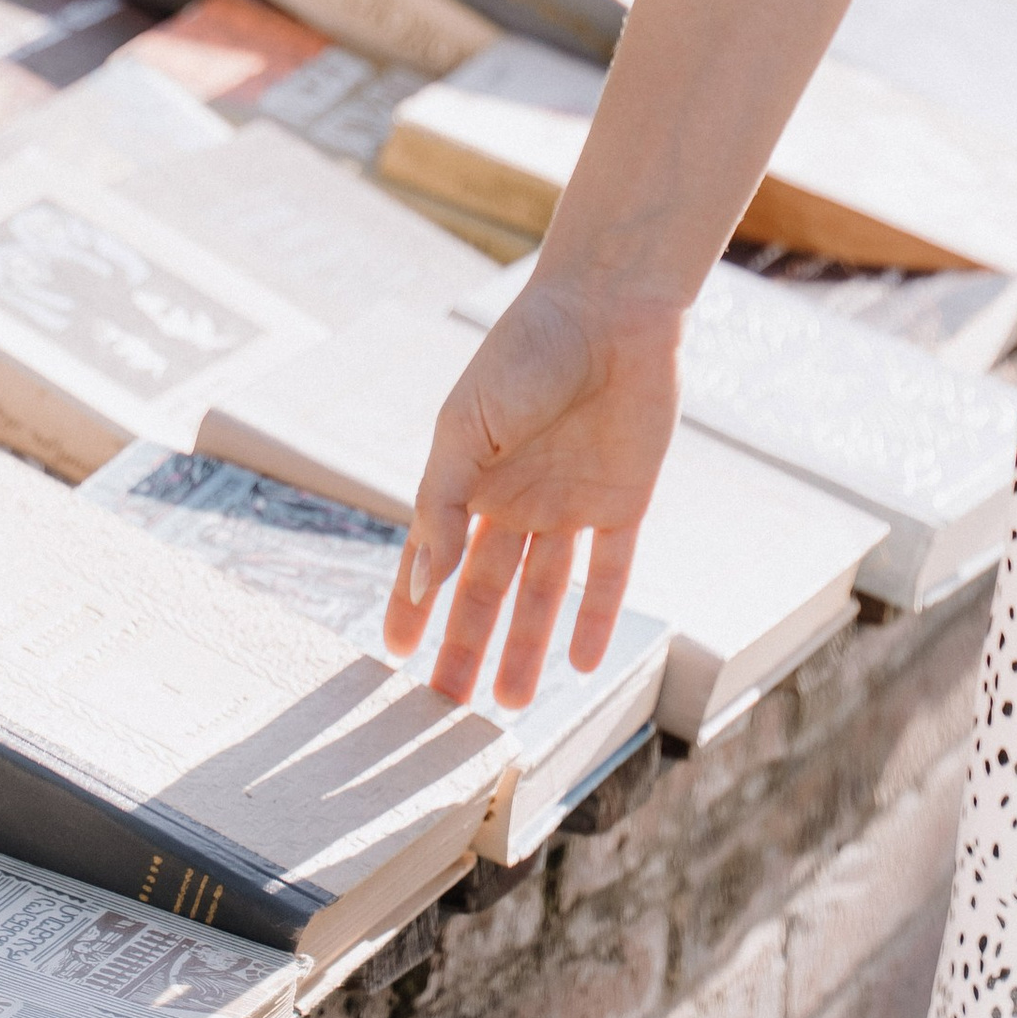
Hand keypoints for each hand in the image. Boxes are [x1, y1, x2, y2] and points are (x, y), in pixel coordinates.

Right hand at [378, 270, 684, 712]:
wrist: (610, 307)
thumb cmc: (527, 351)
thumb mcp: (467, 427)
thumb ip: (443, 506)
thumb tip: (422, 583)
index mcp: (471, 474)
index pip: (435, 555)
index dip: (413, 603)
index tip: (392, 657)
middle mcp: (518, 495)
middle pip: (488, 588)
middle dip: (466, 645)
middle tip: (448, 710)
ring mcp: (571, 501)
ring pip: (544, 591)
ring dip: (528, 647)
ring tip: (512, 705)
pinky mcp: (623, 500)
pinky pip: (609, 572)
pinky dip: (596, 617)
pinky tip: (582, 661)